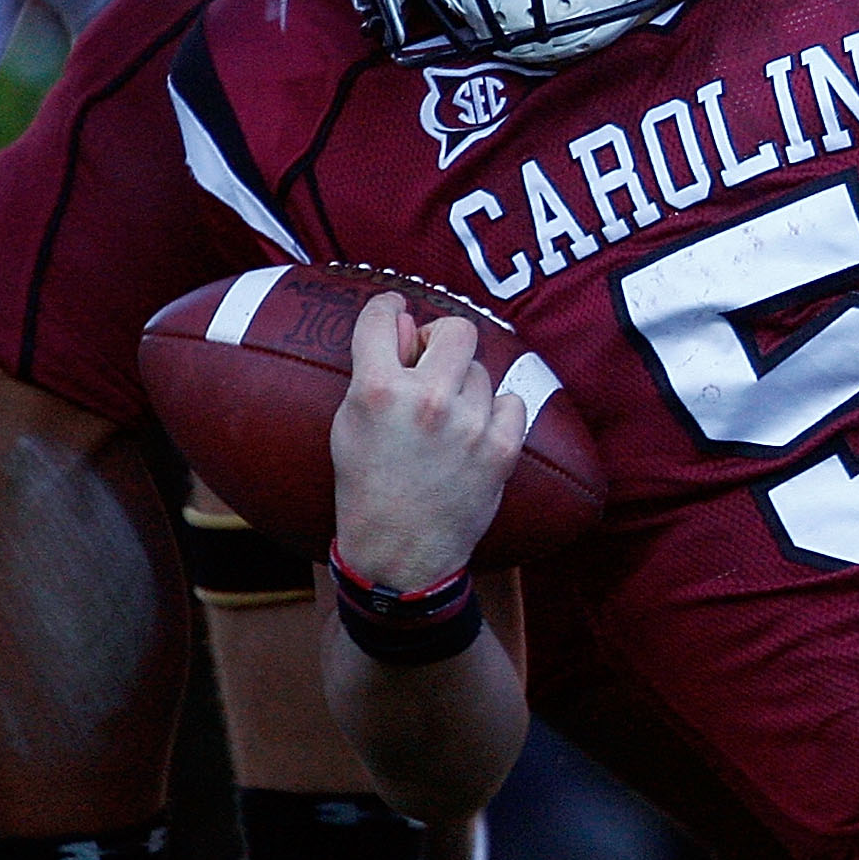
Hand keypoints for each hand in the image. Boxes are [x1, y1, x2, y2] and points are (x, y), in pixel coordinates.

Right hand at [330, 294, 524, 589]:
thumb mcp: (347, 424)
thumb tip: (404, 322)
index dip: (390, 307)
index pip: (384, 316)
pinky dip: (497, 412)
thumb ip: (374, 369)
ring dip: (466, 386)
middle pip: (457, 330)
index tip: (396, 311)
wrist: (399, 552)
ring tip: (447, 418)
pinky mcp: (501, 448)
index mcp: (375, 390)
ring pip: (482, 371)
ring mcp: (468, 424)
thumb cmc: (366, 485)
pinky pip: (511, 401)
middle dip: (443, 340)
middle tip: (432, 362)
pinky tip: (475, 433)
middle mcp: (425, 400)